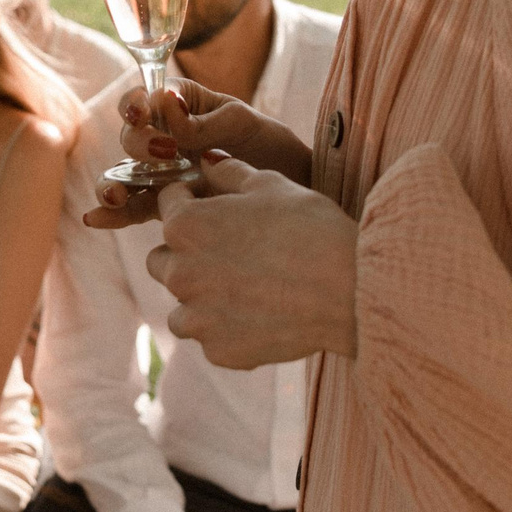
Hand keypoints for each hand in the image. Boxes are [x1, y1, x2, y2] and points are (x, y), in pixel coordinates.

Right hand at [90, 82, 310, 229]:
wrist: (294, 190)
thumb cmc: (271, 147)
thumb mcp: (244, 124)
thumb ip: (205, 120)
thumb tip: (168, 107)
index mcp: (180, 106)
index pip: (145, 98)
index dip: (136, 103)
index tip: (142, 112)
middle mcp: (164, 138)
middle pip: (132, 137)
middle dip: (138, 144)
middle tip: (163, 155)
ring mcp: (162, 173)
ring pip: (125, 175)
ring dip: (113, 184)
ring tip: (115, 195)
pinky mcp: (166, 206)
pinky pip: (134, 208)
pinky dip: (113, 215)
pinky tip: (95, 220)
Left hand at [145, 154, 357, 367]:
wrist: (349, 289)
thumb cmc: (312, 228)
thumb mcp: (271, 185)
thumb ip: (229, 172)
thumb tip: (208, 160)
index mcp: (185, 225)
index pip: (167, 203)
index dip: (190, 199)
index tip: (212, 205)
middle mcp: (179, 272)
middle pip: (162, 258)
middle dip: (186, 253)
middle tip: (229, 252)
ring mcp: (197, 317)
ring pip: (180, 306)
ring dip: (200, 297)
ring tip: (245, 290)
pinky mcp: (218, 351)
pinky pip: (210, 337)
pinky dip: (227, 329)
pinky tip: (262, 317)